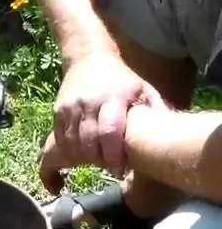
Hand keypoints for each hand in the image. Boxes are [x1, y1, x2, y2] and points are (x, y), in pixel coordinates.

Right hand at [40, 52, 163, 193]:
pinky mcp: (58, 112)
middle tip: (109, 167)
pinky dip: (69, 151)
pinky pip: (60, 138)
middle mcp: (88, 103)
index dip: (113, 155)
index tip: (120, 170)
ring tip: (96, 161)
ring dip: (82, 158)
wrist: (87, 58)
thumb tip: (169, 136)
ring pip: (71, 143)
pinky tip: (80, 155)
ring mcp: (70, 107)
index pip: (109, 132)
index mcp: (113, 98)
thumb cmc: (121, 79)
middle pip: (88, 142)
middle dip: (97, 160)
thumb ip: (155, 110)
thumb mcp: (142, 88)